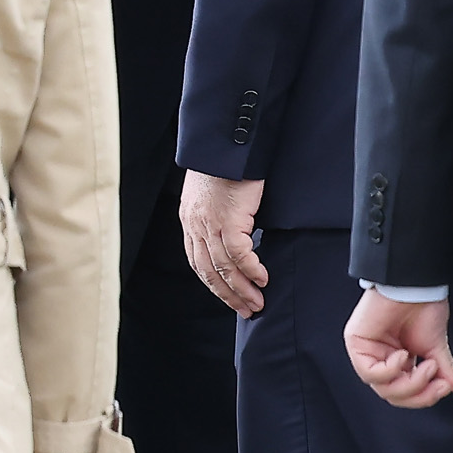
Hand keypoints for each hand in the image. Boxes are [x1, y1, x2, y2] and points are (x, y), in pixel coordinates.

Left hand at [178, 170, 267, 316]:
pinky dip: (252, 270)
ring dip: (242, 289)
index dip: (213, 283)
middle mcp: (196, 225)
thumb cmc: (224, 162)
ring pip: (224, 268)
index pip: (197, 262)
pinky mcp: (228, 220)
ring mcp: (210, 224)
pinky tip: (263, 278)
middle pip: (209, 271)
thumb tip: (234, 235)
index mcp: (189, 220)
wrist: (225, 143)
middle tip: (246, 309)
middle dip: (228, 294)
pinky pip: (240, 255)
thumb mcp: (210, 192)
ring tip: (257, 301)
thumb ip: (215, 214)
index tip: (228, 297)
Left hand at [344, 291, 452, 408]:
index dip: (426, 397)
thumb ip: (450, 374)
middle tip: (439, 381)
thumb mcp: (438, 348)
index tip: (445, 386)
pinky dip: (391, 370)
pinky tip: (403, 355)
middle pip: (395, 396)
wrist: (413, 284)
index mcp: (398, 363)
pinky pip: (369, 373)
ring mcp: (368, 353)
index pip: (407, 396)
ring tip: (427, 365)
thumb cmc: (422, 307)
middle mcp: (381, 360)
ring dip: (410, 383)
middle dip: (420, 393)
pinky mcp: (356, 344)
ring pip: (383, 389)